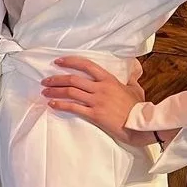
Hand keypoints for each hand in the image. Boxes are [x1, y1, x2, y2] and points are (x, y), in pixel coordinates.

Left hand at [41, 56, 156, 147]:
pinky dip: (61, 105)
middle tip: (45, 80)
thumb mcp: (135, 88)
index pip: (86, 65)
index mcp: (108, 79)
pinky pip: (74, 107)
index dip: (70, 61)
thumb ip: (130, 78)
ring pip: (71, 92)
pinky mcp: (95, 115)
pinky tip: (52, 104)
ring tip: (45, 92)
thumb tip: (133, 70)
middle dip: (56, 79)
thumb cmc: (139, 107)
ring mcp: (97, 101)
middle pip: (73, 79)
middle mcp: (100, 88)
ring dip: (55, 91)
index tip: (58, 61)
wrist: (142, 124)